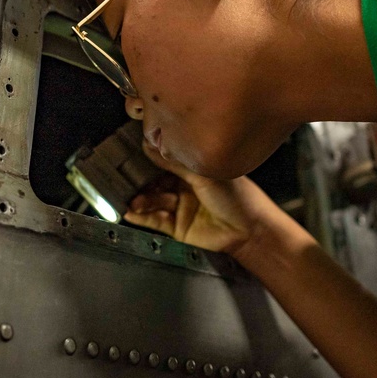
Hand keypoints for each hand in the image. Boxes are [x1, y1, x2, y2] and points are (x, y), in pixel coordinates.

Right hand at [124, 143, 280, 255]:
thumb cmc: (238, 197)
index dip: (149, 159)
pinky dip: (142, 216)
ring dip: (141, 200)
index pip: (165, 161)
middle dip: (140, 181)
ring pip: (152, 201)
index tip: (132, 155)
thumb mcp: (205, 174)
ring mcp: (179, 207)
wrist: (249, 230)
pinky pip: (154, 220)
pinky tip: (132, 212)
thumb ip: (176, 163)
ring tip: (134, 200)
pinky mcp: (176, 227)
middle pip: (155, 181)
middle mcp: (184, 186)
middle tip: (127, 178)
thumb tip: (151, 146)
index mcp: (193, 169)